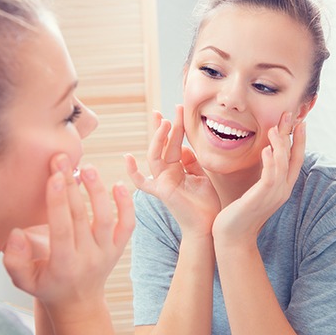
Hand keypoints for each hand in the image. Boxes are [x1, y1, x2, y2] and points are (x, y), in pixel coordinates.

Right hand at [2, 154, 134, 314]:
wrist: (78, 301)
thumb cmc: (47, 286)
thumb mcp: (24, 281)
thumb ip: (15, 259)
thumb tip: (15, 233)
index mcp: (64, 265)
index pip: (62, 229)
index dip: (58, 202)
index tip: (53, 177)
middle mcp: (89, 257)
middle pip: (81, 217)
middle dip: (70, 186)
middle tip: (62, 160)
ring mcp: (107, 252)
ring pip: (106, 218)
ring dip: (98, 191)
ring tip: (88, 168)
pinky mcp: (118, 247)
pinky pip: (127, 225)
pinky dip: (127, 205)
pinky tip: (119, 185)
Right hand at [125, 105, 219, 238]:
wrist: (208, 225)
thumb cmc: (206, 204)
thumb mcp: (201, 176)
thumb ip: (191, 161)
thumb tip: (183, 148)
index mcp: (177, 169)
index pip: (174, 144)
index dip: (175, 127)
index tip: (178, 109)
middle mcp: (167, 173)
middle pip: (163, 145)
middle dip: (166, 127)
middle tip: (169, 110)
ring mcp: (162, 181)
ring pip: (155, 156)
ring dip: (158, 139)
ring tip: (165, 122)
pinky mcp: (161, 191)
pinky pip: (142, 182)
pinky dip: (132, 172)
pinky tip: (127, 158)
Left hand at [212, 112, 305, 245]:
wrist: (232, 237)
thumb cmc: (239, 213)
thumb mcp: (254, 190)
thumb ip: (262, 175)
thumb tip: (264, 156)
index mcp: (281, 187)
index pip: (296, 160)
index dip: (299, 141)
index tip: (299, 122)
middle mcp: (282, 190)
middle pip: (293, 158)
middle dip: (293, 135)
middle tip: (291, 114)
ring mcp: (274, 195)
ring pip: (283, 164)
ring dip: (280, 144)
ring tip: (275, 127)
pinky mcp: (261, 198)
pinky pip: (270, 177)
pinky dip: (270, 161)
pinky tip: (265, 149)